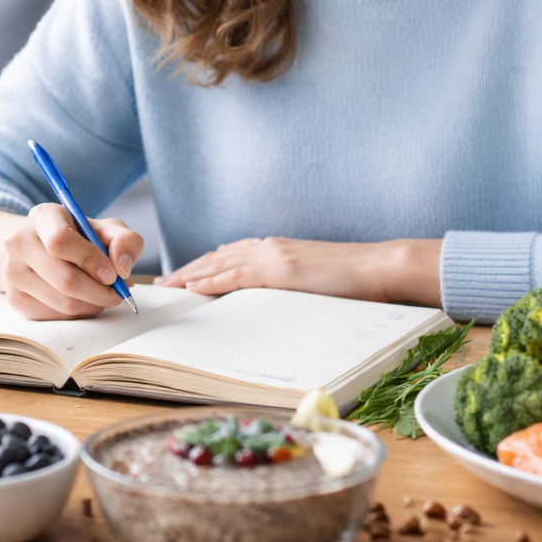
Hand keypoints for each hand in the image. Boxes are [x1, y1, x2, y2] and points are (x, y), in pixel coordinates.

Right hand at [0, 205, 144, 319]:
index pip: (60, 241)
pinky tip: (83, 300)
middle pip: (64, 279)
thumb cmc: (79, 238)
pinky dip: (79, 313)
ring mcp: (13, 273)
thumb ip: (124, 241)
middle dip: (99, 292)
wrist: (41, 249)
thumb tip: (122, 267)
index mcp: (42, 217)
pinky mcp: (15, 299)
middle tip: (117, 292)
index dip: (90, 260)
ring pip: (63, 303)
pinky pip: (56, 316)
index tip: (112, 274)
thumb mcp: (105, 229)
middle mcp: (19, 243)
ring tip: (102, 294)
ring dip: (92, 305)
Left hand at [153, 236, 441, 303]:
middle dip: (188, 270)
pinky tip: (194, 287)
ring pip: (221, 265)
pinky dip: (212, 280)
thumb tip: (268, 294)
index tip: (183, 275)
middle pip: (217, 258)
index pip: (229, 256)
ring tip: (169, 286)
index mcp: (276, 249)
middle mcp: (269, 248)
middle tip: (164, 283)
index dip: (203, 266)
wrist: (378, 267)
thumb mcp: (310, 277)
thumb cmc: (352, 278)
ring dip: (191, 275)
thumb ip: (286, 281)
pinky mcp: (281, 270)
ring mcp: (274, 256)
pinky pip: (238, 276)